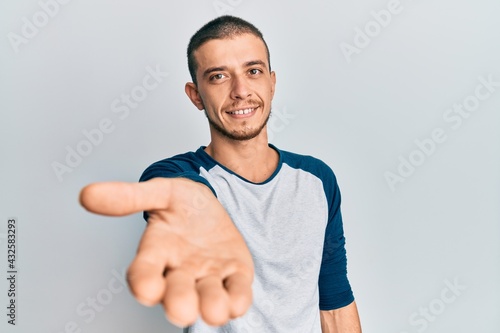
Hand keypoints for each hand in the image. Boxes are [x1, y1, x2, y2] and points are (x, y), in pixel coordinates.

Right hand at [79, 177, 253, 326]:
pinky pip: (237, 294)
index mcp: (157, 252)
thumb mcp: (161, 191)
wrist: (214, 205)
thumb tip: (87, 194)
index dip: (142, 282)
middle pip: (175, 294)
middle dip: (178, 303)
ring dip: (211, 307)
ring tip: (215, 308)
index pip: (142, 273)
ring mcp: (208, 276)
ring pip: (208, 300)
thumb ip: (129, 196)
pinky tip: (237, 298)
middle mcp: (180, 271)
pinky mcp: (234, 276)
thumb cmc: (183, 203)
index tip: (145, 289)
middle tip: (182, 311)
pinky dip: (237, 299)